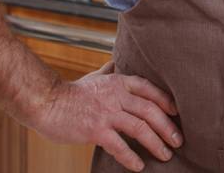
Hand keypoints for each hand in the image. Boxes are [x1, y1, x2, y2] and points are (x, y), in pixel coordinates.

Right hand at [27, 62, 180, 171]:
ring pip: (140, 128)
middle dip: (167, 127)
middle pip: (150, 110)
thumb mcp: (94, 77)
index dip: (166, 100)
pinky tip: (139, 166)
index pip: (149, 89)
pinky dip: (131, 158)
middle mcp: (116, 95)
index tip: (178, 113)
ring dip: (156, 143)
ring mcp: (106, 113)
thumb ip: (109, 72)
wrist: (45, 102)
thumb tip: (118, 62)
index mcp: (118, 82)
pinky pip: (119, 146)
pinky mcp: (95, 130)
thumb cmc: (70, 93)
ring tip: (166, 154)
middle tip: (179, 140)